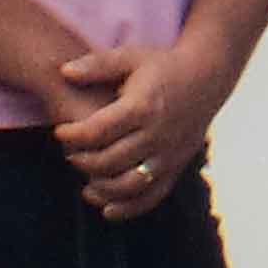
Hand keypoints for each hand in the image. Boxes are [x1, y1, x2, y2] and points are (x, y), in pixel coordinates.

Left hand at [52, 34, 236, 216]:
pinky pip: (152, 197)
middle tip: (69, 152)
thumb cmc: (162, 66)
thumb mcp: (130, 58)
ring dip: (100, 189)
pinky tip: (107, 209)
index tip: (60, 132)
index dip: (72, 136)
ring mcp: (169, 154)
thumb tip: (63, 72)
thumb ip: (97, 64)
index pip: (97, 131)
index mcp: (142, 107)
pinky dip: (129, 208)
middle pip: (109, 161)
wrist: (207, 77)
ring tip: (85, 179)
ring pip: (129, 185)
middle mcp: (157, 134)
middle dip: (81, 160)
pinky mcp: (177, 167)